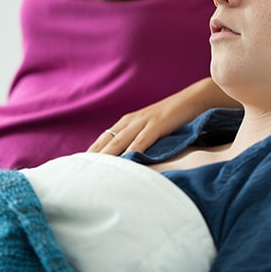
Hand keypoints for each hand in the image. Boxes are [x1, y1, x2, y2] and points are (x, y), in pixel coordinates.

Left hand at [87, 77, 240, 155]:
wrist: (193, 100)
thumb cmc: (172, 117)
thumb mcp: (150, 128)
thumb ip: (138, 140)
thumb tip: (128, 159)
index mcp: (127, 122)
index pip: (103, 139)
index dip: (91, 152)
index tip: (77, 166)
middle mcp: (130, 121)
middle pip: (106, 141)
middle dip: (92, 156)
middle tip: (78, 171)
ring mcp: (143, 122)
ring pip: (119, 141)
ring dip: (106, 156)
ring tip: (94, 170)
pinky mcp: (157, 124)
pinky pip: (142, 141)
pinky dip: (132, 152)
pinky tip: (126, 162)